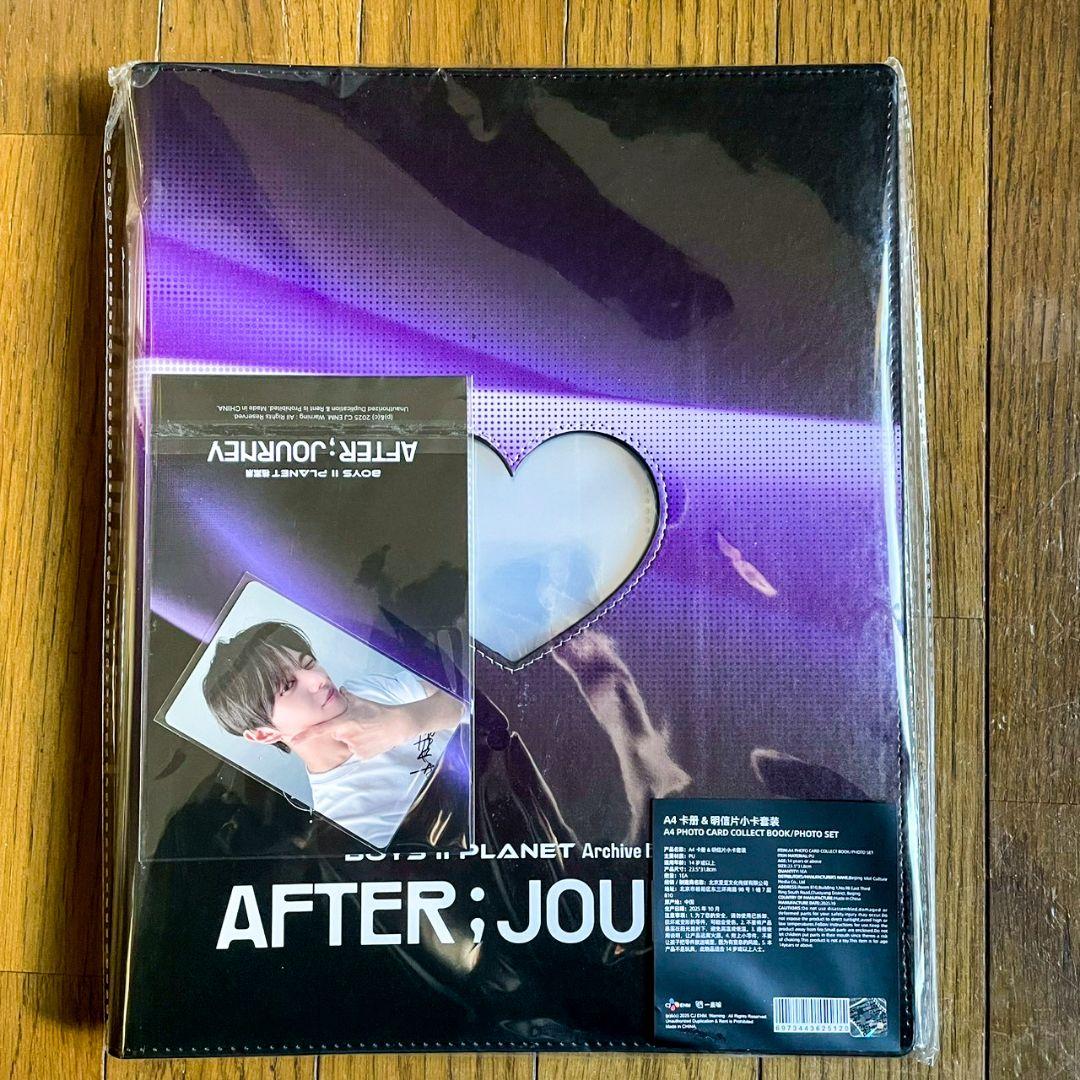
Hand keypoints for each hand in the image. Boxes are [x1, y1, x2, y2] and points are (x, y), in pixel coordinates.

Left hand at [290, 700, 411, 760]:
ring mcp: (354, 748)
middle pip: (337, 735)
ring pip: (346, 744)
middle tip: (359, 725)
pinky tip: (370, 740)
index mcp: (345, 722)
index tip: (294, 739)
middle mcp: (347, 736)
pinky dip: (361, 747)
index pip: (322, 730)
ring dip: (353, 739)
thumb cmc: (378, 711)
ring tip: (367, 732)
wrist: (398, 724)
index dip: (306, 735)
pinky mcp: (362, 756)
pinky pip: (355, 752)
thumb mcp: (361, 702)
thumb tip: (338, 690)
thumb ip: (346, 697)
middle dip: (343, 731)